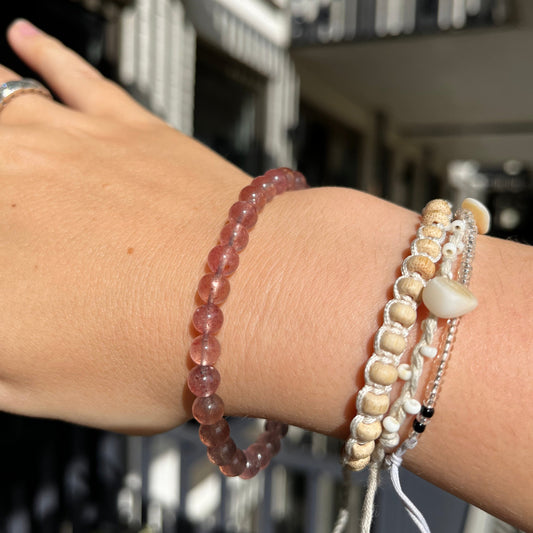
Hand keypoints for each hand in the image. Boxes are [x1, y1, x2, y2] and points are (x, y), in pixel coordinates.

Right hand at [0, 20, 248, 433]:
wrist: (248, 302)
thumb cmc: (151, 355)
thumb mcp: (33, 387)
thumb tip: (3, 316)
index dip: (3, 250)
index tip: (11, 268)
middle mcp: (4, 181)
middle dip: (1, 188)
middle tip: (15, 213)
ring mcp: (60, 141)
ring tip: (1, 128)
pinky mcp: (121, 122)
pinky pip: (67, 71)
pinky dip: (40, 51)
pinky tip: (19, 37)